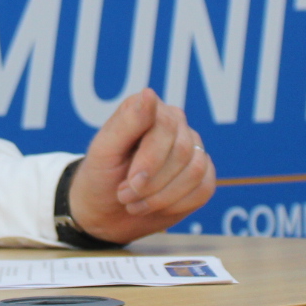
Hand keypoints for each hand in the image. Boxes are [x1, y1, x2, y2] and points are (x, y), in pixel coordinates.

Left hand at [67, 89, 216, 244]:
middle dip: (152, 183)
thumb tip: (149, 93)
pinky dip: (177, 205)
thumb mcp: (104, 151)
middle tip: (124, 195)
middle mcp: (175, 124)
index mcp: (150, 109)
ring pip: (195, 172)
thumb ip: (127, 122)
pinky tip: (156, 207)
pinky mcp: (202, 175)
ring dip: (162, 197)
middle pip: (183, 151)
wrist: (104, 212)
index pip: (166, 126)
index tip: (132, 182)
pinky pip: (204, 189)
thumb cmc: (100, 176)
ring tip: (135, 203)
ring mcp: (192, 149)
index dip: (150, 159)